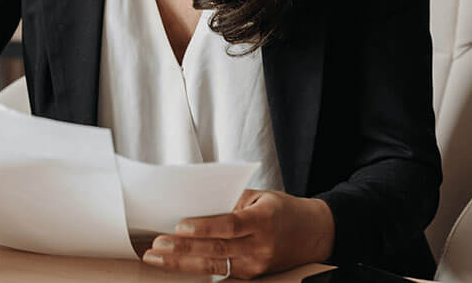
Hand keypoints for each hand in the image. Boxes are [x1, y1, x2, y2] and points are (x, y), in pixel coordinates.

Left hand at [142, 189, 334, 278]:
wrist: (314, 234)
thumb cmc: (283, 209)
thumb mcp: (261, 196)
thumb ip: (231, 202)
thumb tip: (197, 204)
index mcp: (263, 220)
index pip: (230, 225)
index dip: (205, 227)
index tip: (180, 225)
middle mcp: (260, 246)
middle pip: (217, 250)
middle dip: (183, 249)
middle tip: (157, 245)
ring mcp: (256, 265)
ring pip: (214, 266)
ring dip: (182, 262)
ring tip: (158, 257)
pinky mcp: (252, 276)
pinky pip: (221, 273)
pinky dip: (196, 268)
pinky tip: (176, 264)